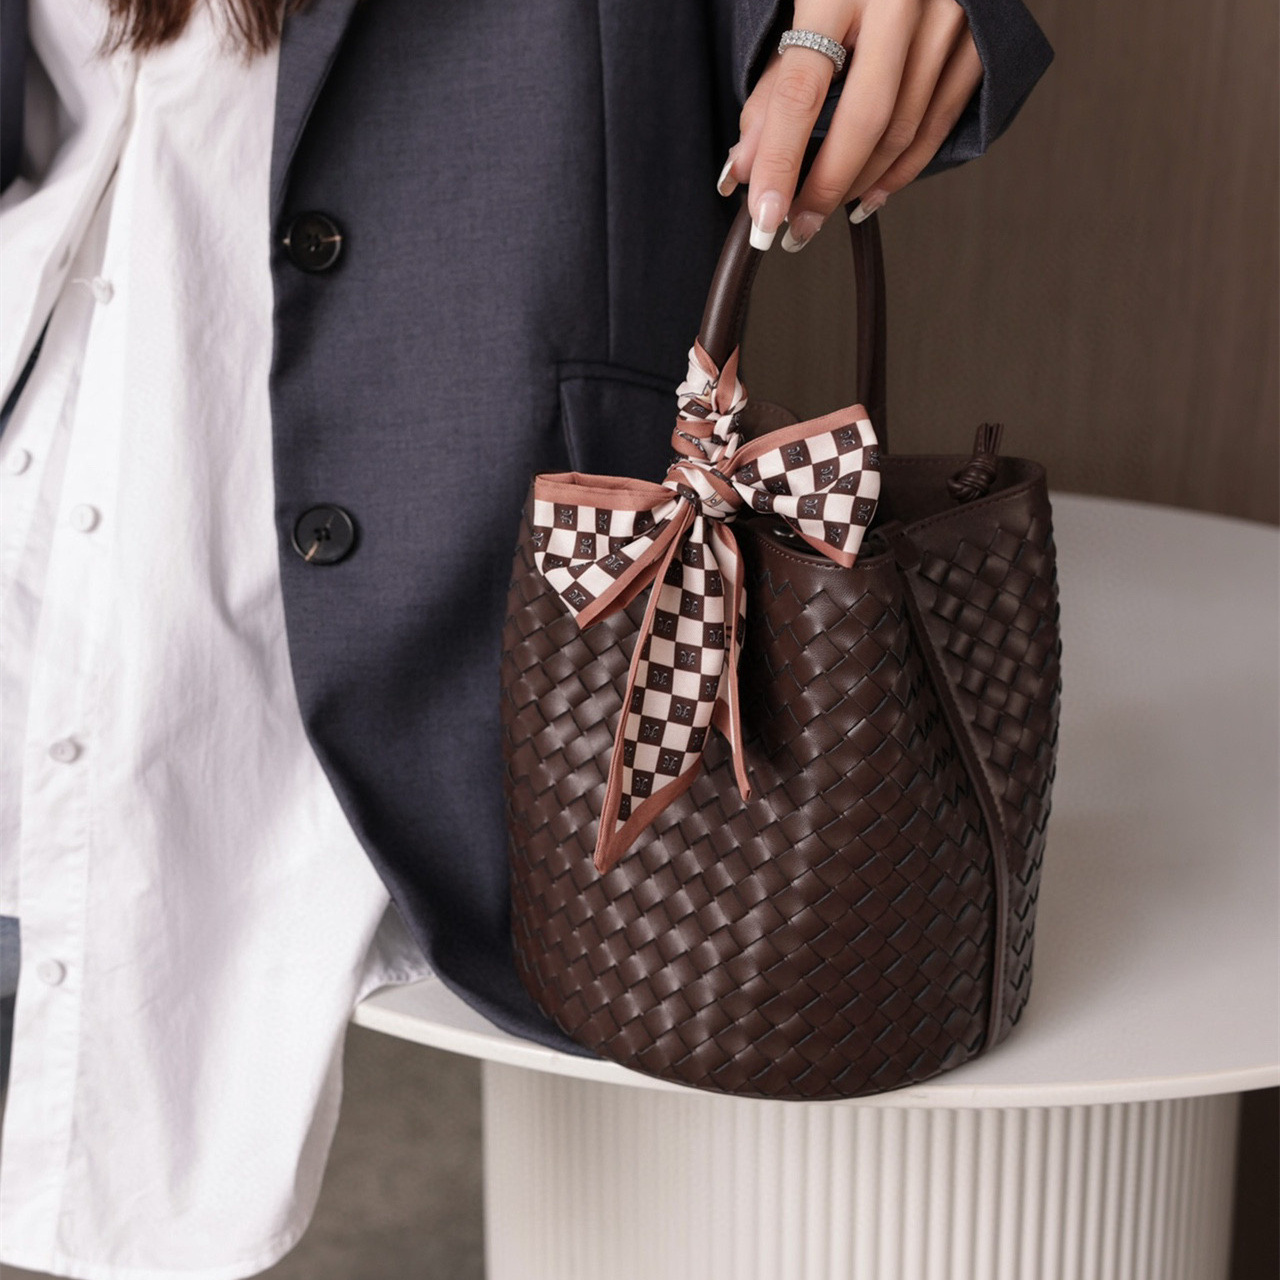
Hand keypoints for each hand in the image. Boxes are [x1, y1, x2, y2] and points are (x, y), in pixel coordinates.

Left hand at [718, 0, 982, 249]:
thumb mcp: (802, 6)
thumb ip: (773, 86)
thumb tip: (742, 168)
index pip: (801, 91)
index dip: (779, 163)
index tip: (763, 217)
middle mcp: (903, 0)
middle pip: (864, 122)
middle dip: (824, 189)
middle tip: (794, 231)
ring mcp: (951, 18)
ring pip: (903, 132)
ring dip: (858, 185)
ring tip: (822, 213)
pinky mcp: (980, 39)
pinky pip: (937, 125)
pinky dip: (901, 171)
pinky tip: (870, 196)